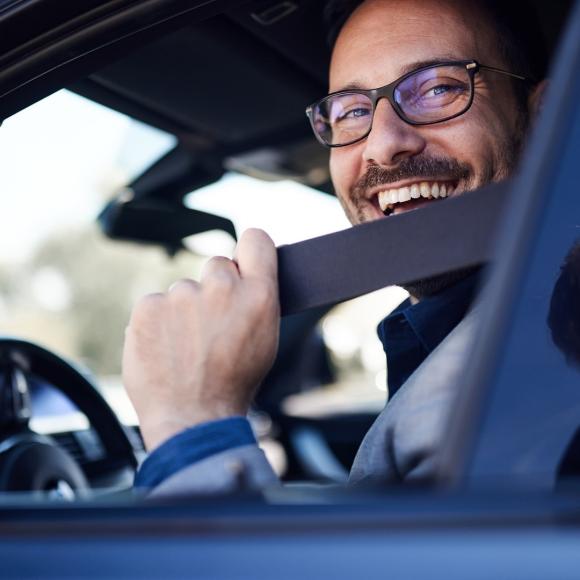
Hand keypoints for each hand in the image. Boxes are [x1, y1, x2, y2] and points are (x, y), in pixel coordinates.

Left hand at [122, 229, 279, 450]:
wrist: (193, 419)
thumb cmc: (233, 385)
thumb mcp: (265, 340)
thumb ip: (256, 301)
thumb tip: (244, 279)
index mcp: (258, 295)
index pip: (256, 240)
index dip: (249, 250)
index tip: (243, 262)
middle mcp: (221, 287)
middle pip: (216, 266)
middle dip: (215, 289)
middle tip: (211, 326)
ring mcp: (182, 296)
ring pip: (183, 290)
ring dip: (184, 311)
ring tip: (187, 348)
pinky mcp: (149, 307)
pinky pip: (156, 304)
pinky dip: (159, 324)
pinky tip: (166, 350)